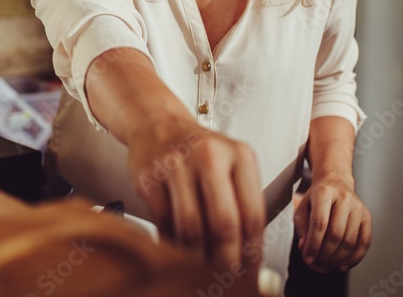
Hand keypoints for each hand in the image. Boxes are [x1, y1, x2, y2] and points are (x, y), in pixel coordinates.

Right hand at [125, 117, 265, 285]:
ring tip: (201, 270)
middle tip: (225, 279)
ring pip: (191, 228)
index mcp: (240, 155)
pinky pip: (164, 222)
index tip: (250, 274)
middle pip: (224, 224)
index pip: (252, 215)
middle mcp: (210, 156)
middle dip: (226, 262)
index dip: (252, 253)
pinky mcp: (149, 176)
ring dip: (197, 258)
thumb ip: (242, 204)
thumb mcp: (230, 165)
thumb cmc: (198, 151)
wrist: (158, 123)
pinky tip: (178, 251)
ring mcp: (176, 164)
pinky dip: (172, 244)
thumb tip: (249, 257)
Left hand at [294, 175, 370, 272]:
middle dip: (324, 255)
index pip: (319, 223)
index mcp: (324, 192)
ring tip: (325, 267)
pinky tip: (342, 265)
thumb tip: (305, 249)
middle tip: (316, 266)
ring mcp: (358, 207)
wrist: (335, 182)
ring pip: (350, 241)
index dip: (313, 244)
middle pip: (336, 234)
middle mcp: (344, 198)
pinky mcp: (367, 216)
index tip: (307, 259)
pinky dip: (354, 258)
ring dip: (337, 259)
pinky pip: (364, 242)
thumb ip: (302, 228)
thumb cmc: (317, 197)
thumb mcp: (303, 207)